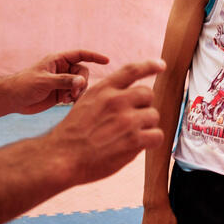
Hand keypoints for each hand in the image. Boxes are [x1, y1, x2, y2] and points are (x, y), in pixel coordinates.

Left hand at [9, 49, 110, 113]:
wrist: (12, 99)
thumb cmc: (25, 85)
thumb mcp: (44, 81)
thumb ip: (64, 81)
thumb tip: (82, 82)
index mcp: (58, 60)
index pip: (80, 54)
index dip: (94, 56)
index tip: (107, 61)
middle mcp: (62, 69)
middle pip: (83, 73)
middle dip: (81, 83)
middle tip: (74, 94)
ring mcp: (62, 82)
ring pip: (80, 85)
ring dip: (78, 92)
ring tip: (67, 99)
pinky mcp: (60, 93)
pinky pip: (75, 94)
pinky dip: (74, 99)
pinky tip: (65, 103)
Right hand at [46, 59, 165, 184]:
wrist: (62, 157)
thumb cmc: (72, 134)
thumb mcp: (85, 103)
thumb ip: (106, 96)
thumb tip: (129, 96)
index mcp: (103, 89)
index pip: (132, 70)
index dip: (149, 65)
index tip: (161, 65)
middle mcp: (116, 100)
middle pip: (147, 94)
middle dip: (143, 106)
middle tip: (132, 120)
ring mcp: (127, 120)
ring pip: (154, 115)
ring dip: (146, 126)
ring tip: (130, 136)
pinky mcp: (134, 140)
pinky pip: (157, 135)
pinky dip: (151, 141)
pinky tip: (139, 145)